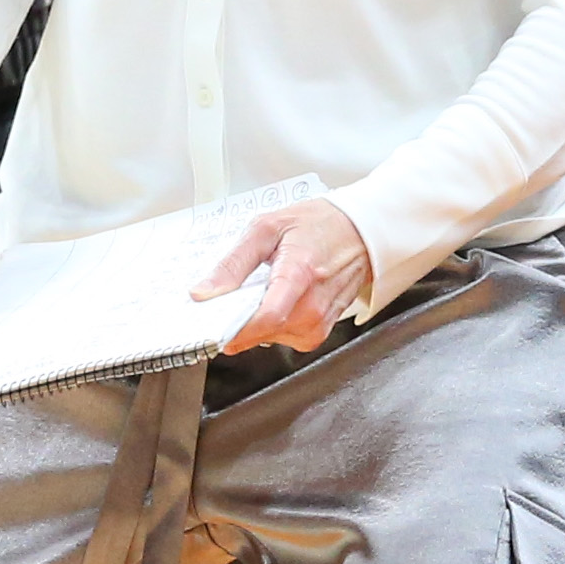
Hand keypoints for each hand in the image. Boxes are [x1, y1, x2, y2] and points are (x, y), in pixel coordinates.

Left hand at [193, 197, 372, 352]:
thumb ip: (232, 263)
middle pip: (261, 332)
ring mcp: (319, 322)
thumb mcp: (266, 228)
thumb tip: (203, 293)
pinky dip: (270, 323)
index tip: (209, 323)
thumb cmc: (318, 225)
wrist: (361, 231)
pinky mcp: (319, 332)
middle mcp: (313, 305)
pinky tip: (276, 299)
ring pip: (268, 338)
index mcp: (299, 274)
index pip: (266, 317)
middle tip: (231, 295)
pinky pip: (282, 337)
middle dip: (237, 319)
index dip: (233, 326)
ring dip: (254, 321)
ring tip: (263, 289)